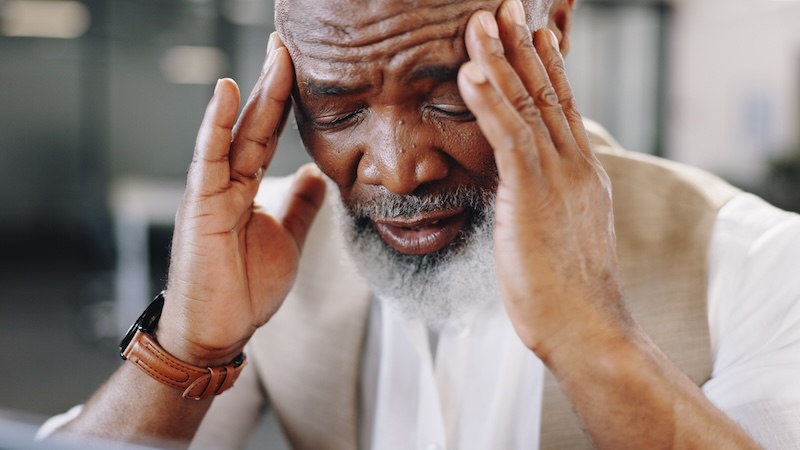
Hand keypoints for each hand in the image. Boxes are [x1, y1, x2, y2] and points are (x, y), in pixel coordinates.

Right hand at [158, 33, 326, 366]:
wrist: (219, 330)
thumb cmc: (245, 288)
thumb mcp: (287, 238)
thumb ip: (299, 205)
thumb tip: (315, 176)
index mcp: (249, 187)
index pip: (270, 134)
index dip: (287, 102)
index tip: (303, 68)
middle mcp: (229, 180)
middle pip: (257, 123)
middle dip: (275, 83)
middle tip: (289, 44)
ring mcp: (212, 189)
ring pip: (238, 131)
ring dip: (257, 92)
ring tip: (274, 54)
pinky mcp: (200, 204)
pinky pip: (209, 158)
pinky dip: (216, 124)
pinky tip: (227, 92)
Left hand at [458, 2, 630, 361]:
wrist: (586, 325)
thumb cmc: (569, 289)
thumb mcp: (564, 233)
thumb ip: (551, 202)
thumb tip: (531, 194)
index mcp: (582, 172)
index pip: (562, 107)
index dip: (547, 67)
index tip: (535, 34)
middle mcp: (574, 164)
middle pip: (546, 92)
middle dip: (523, 46)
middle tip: (505, 7)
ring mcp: (557, 175)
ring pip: (526, 104)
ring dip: (500, 58)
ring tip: (480, 20)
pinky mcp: (533, 192)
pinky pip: (508, 136)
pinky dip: (488, 100)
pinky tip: (470, 71)